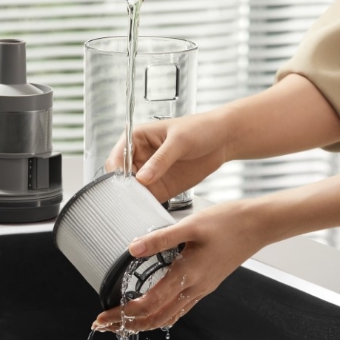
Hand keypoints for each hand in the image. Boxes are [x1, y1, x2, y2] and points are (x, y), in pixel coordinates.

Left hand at [91, 200, 269, 332]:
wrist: (258, 225)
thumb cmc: (229, 222)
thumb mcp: (191, 224)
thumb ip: (160, 238)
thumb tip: (132, 248)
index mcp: (188, 275)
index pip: (148, 305)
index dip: (122, 315)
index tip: (102, 318)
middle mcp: (194, 288)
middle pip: (155, 319)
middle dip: (127, 325)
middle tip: (103, 325)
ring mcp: (202, 289)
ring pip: (168, 317)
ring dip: (142, 323)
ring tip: (122, 322)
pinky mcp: (207, 285)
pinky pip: (180, 309)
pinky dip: (161, 315)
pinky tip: (152, 309)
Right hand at [103, 112, 230, 202]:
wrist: (223, 140)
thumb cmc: (200, 128)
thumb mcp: (180, 141)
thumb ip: (161, 160)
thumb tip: (142, 178)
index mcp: (137, 138)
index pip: (117, 157)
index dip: (116, 172)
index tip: (123, 185)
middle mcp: (139, 157)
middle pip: (121, 178)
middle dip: (124, 190)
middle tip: (131, 201)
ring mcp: (150, 173)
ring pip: (133, 191)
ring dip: (135, 200)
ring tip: (140, 208)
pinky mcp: (161, 186)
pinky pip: (149, 199)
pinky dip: (148, 206)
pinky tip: (150, 210)